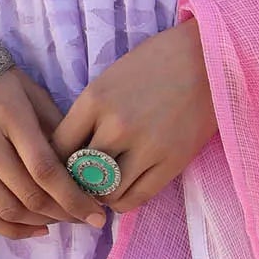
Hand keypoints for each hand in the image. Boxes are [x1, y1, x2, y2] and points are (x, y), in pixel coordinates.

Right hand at [0, 11, 105, 239]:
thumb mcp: (31, 93)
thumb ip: (56, 127)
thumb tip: (84, 167)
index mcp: (9, 115)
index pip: (44, 168)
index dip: (74, 196)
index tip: (97, 212)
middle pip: (28, 194)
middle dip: (63, 213)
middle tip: (85, 217)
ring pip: (6, 209)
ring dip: (41, 222)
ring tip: (64, 220)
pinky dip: (11, 228)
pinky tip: (36, 227)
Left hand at [49, 16, 218, 214]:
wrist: (206, 57)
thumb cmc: (154, 63)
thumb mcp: (109, 80)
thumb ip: (87, 115)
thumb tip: (66, 153)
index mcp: (94, 99)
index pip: (57, 148)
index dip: (52, 164)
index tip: (56, 169)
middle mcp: (116, 125)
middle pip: (77, 174)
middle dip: (73, 183)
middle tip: (76, 186)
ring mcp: (145, 146)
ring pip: (105, 192)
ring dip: (100, 194)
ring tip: (102, 187)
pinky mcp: (171, 162)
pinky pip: (135, 199)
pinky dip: (123, 201)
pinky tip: (123, 189)